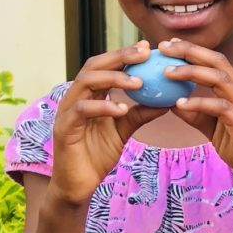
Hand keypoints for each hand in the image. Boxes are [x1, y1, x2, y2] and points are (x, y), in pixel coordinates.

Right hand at [51, 41, 165, 203]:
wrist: (79, 185)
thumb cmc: (98, 154)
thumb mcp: (125, 129)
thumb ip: (141, 113)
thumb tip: (168, 99)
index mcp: (88, 95)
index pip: (105, 65)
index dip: (124, 54)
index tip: (148, 47)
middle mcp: (75, 98)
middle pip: (94, 66)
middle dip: (119, 57)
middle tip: (144, 53)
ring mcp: (67, 112)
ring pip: (85, 83)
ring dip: (113, 79)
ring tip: (139, 82)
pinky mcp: (63, 129)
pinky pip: (82, 112)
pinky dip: (103, 107)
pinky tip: (122, 109)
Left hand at [161, 40, 232, 195]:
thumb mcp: (214, 129)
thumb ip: (197, 114)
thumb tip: (171, 101)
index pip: (215, 62)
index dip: (192, 51)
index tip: (167, 46)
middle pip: (218, 62)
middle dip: (191, 51)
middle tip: (163, 47)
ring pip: (220, 79)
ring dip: (192, 72)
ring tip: (167, 72)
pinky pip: (221, 108)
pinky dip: (199, 103)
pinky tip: (179, 104)